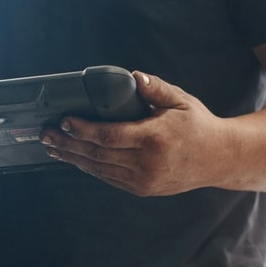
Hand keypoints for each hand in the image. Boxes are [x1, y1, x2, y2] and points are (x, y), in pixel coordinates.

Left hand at [39, 71, 230, 195]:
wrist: (219, 159)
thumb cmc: (198, 125)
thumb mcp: (181, 101)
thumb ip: (156, 89)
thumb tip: (134, 77)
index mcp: (154, 139)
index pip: (109, 135)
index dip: (83, 129)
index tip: (64, 120)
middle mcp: (146, 163)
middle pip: (97, 154)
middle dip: (68, 143)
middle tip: (46, 135)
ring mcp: (143, 180)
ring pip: (99, 169)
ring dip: (73, 158)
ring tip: (54, 148)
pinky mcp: (142, 189)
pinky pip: (109, 178)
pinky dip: (90, 167)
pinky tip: (76, 158)